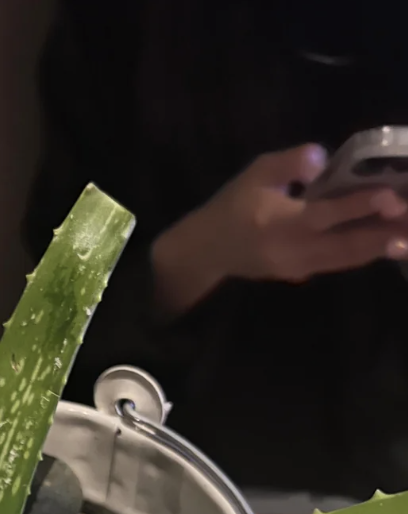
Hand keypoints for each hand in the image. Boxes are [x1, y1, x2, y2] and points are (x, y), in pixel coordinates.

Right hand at [151, 143, 407, 316]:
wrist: (209, 249)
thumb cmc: (232, 206)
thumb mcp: (254, 173)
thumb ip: (288, 163)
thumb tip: (321, 156)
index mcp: (281, 223)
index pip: (326, 214)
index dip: (358, 205)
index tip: (390, 196)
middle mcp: (294, 249)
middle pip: (346, 244)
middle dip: (384, 233)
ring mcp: (299, 266)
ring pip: (347, 259)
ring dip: (380, 248)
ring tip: (407, 238)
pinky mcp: (301, 273)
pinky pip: (338, 264)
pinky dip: (364, 255)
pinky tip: (386, 246)